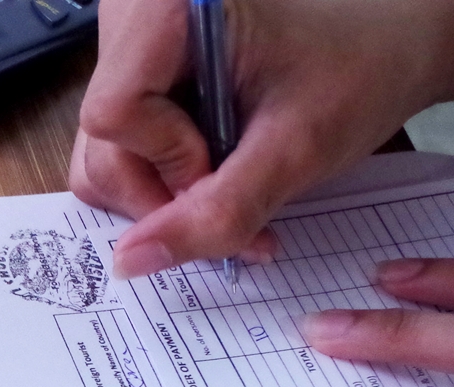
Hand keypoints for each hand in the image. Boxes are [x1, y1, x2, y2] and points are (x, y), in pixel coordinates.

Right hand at [71, 0, 453, 279]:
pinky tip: (213, 174)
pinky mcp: (133, 86)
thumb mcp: (293, 152)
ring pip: (102, 162)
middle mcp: (129, 27)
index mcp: (161, 12)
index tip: (225, 159)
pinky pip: (117, 157)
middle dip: (167, 194)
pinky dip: (164, 185)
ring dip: (165, 198)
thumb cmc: (356, 72)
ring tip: (230, 183)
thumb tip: (134, 262)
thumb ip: (215, 212)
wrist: (384, 54)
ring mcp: (125, 59)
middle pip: (103, 148)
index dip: (167, 157)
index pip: (113, 114)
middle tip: (235, 187)